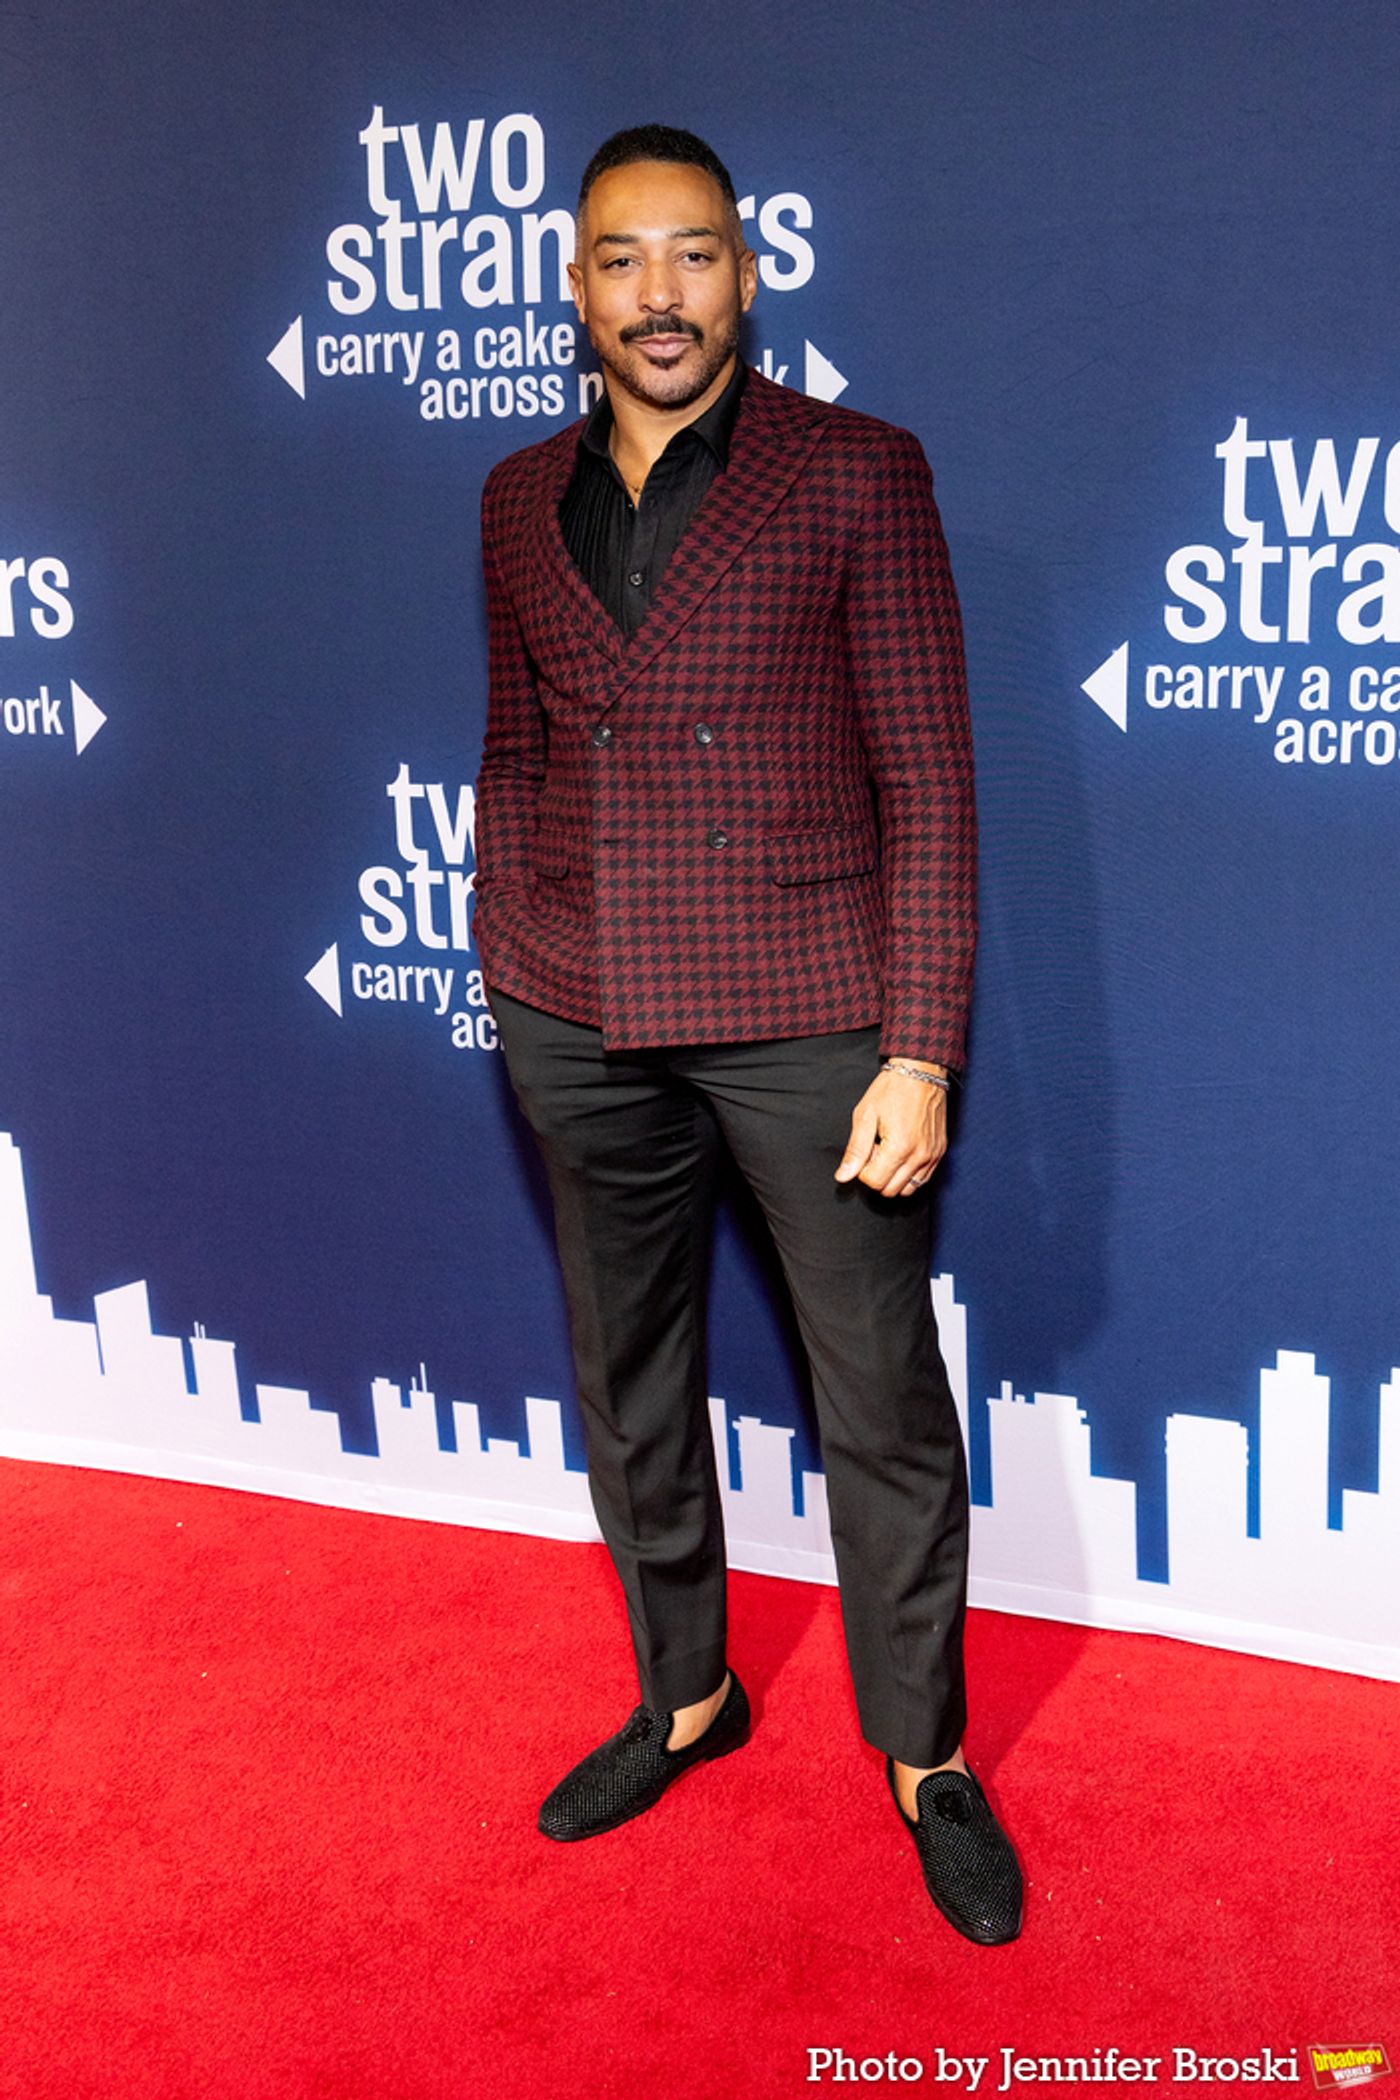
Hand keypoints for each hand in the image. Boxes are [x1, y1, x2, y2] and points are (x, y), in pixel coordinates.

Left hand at [834, 1064, 948, 1196]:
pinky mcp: (940, 1152)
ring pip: (908, 1190)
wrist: (921, 1072)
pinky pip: (923, 1179)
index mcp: (899, 1148)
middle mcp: (919, 1156)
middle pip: (890, 1190)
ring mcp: (932, 1156)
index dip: (863, 1169)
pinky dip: (909, 1175)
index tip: (867, 1149)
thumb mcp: (865, 1116)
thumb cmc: (892, 1090)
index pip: (874, 1182)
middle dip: (878, 1176)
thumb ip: (855, 1150)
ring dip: (894, 1178)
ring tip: (890, 1152)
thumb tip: (843, 1176)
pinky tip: (902, 1154)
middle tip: (876, 1151)